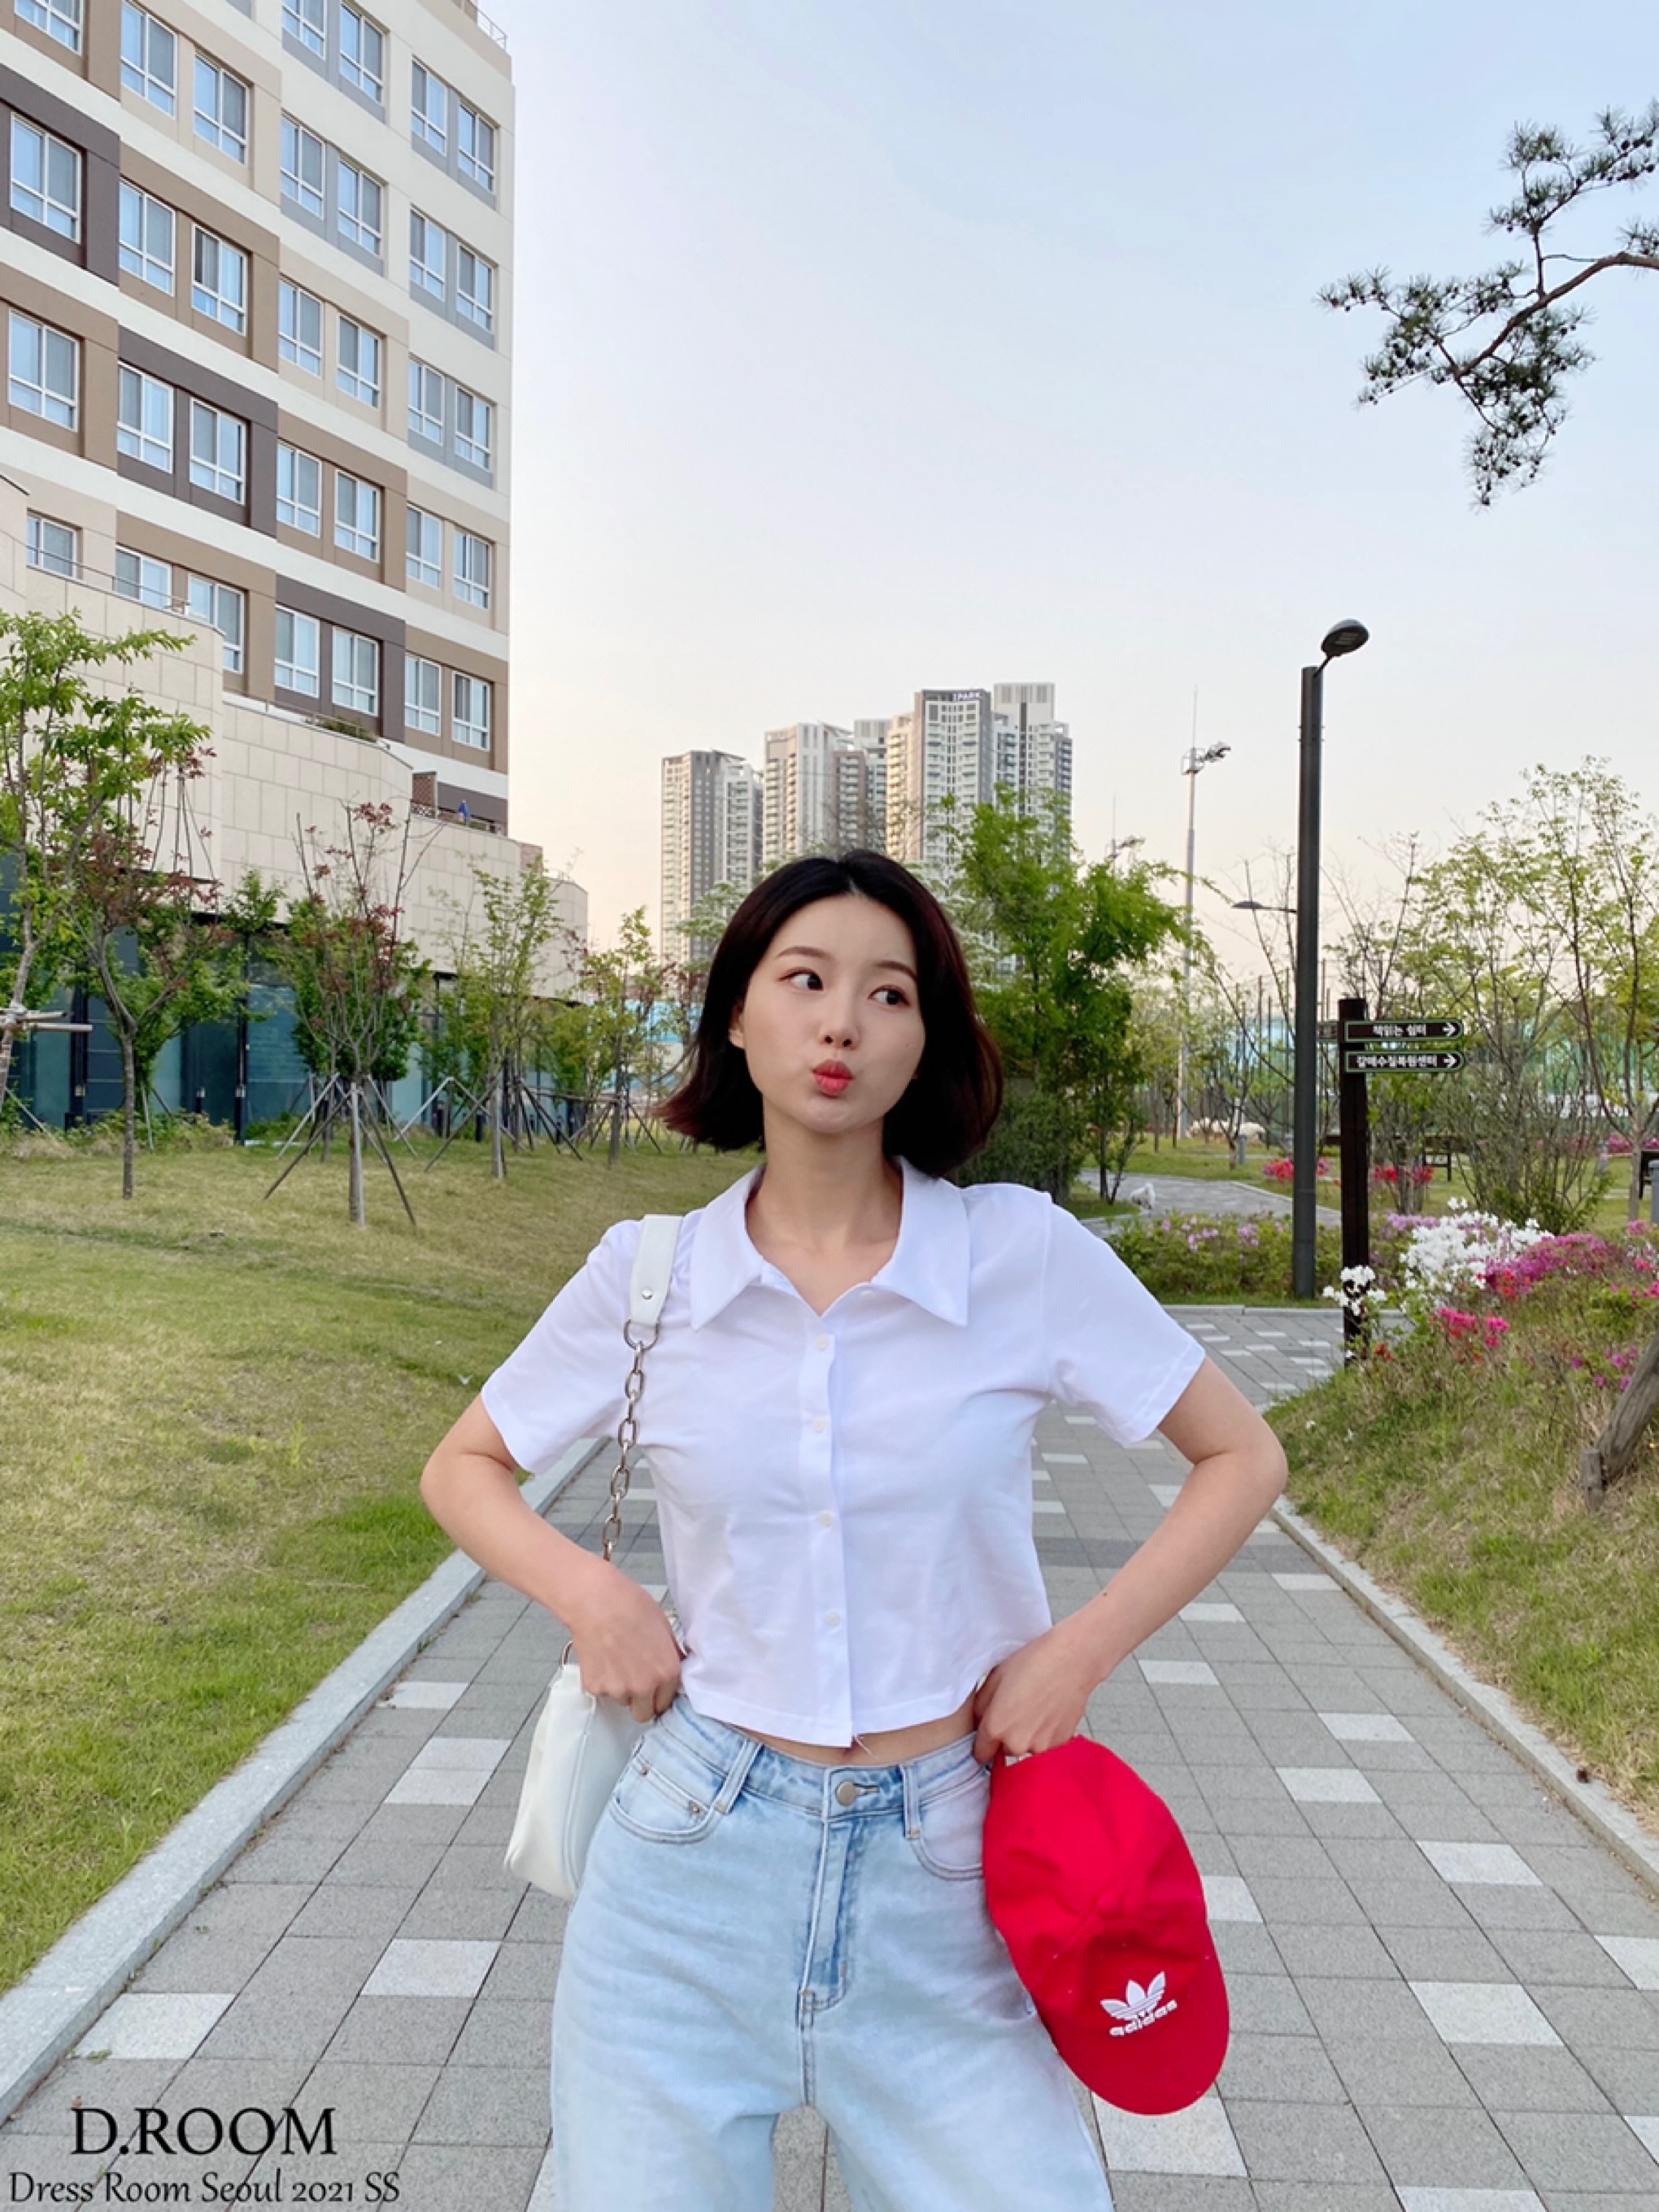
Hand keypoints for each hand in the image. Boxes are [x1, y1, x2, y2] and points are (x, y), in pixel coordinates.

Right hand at [562, 1560, 684, 1723]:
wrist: (596, 1602)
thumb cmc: (631, 1606)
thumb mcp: (664, 1628)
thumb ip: (671, 1656)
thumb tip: (676, 1668)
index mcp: (667, 1674)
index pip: (667, 1703)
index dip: (660, 1694)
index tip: (655, 1688)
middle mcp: (644, 1688)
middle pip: (644, 1713)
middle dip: (642, 1701)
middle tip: (635, 1680)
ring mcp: (618, 1691)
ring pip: (623, 1701)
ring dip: (621, 1689)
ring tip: (617, 1660)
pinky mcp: (595, 1688)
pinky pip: (602, 1692)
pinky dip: (602, 1680)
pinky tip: (602, 1658)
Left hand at [971, 1616, 1101, 1766]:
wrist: (1071, 1661)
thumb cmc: (1033, 1662)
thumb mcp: (994, 1677)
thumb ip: (981, 1707)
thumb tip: (980, 1722)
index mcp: (996, 1728)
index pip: (980, 1753)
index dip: (983, 1742)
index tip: (988, 1732)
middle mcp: (1017, 1744)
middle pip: (1004, 1750)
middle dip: (1007, 1736)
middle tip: (1016, 1710)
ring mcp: (1041, 1746)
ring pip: (1027, 1747)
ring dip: (1027, 1736)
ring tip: (1035, 1708)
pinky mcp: (1061, 1743)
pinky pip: (1046, 1744)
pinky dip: (1046, 1733)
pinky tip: (1049, 1711)